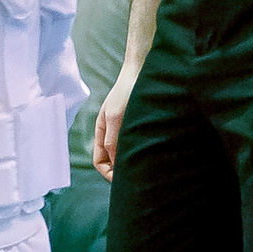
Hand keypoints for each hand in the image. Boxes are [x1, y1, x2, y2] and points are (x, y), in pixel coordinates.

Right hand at [91, 67, 137, 181]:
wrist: (142, 72)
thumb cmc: (127, 92)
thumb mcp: (116, 117)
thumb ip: (112, 140)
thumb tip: (115, 163)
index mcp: (102, 132)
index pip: (99, 161)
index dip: (108, 173)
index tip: (123, 179)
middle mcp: (112, 133)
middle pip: (112, 160)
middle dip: (121, 170)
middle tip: (137, 177)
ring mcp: (125, 129)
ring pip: (126, 154)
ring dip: (132, 161)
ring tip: (146, 166)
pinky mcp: (139, 126)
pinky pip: (136, 145)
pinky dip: (142, 152)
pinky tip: (152, 153)